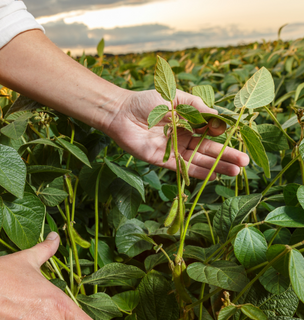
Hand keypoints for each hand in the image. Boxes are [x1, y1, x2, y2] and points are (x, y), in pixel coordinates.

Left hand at [106, 90, 248, 179]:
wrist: (121, 112)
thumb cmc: (146, 101)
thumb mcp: (175, 98)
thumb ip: (196, 107)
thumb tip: (216, 118)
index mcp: (186, 122)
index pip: (209, 133)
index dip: (223, 139)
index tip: (238, 142)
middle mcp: (182, 138)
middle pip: (207, 150)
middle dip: (225, 157)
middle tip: (243, 164)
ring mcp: (172, 150)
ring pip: (198, 161)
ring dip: (216, 167)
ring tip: (234, 172)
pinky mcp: (162, 160)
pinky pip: (182, 168)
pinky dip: (196, 173)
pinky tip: (212, 176)